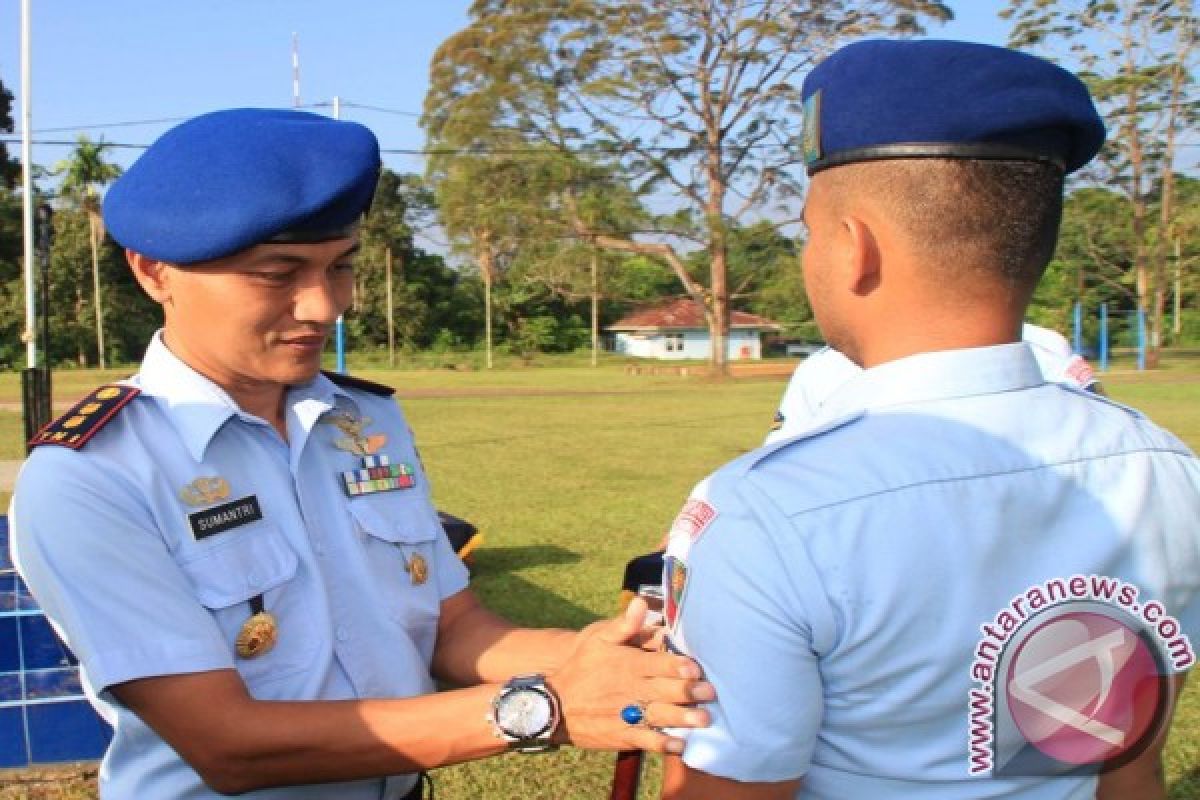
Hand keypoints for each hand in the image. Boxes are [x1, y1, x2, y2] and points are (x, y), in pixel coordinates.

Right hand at [547, 597, 713, 752]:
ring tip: (703, 720)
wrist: (554, 704)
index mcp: (628, 664)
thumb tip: (641, 602)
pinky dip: (664, 744)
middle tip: (710, 693)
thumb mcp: (597, 639)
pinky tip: (680, 745)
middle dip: (690, 692)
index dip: (679, 666)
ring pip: (661, 716)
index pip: (659, 663)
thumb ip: (624, 624)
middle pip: (666, 690)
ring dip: (684, 718)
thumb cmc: (581, 667)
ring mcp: (627, 714)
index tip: (696, 668)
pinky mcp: (623, 735)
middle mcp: (631, 689)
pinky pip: (647, 741)